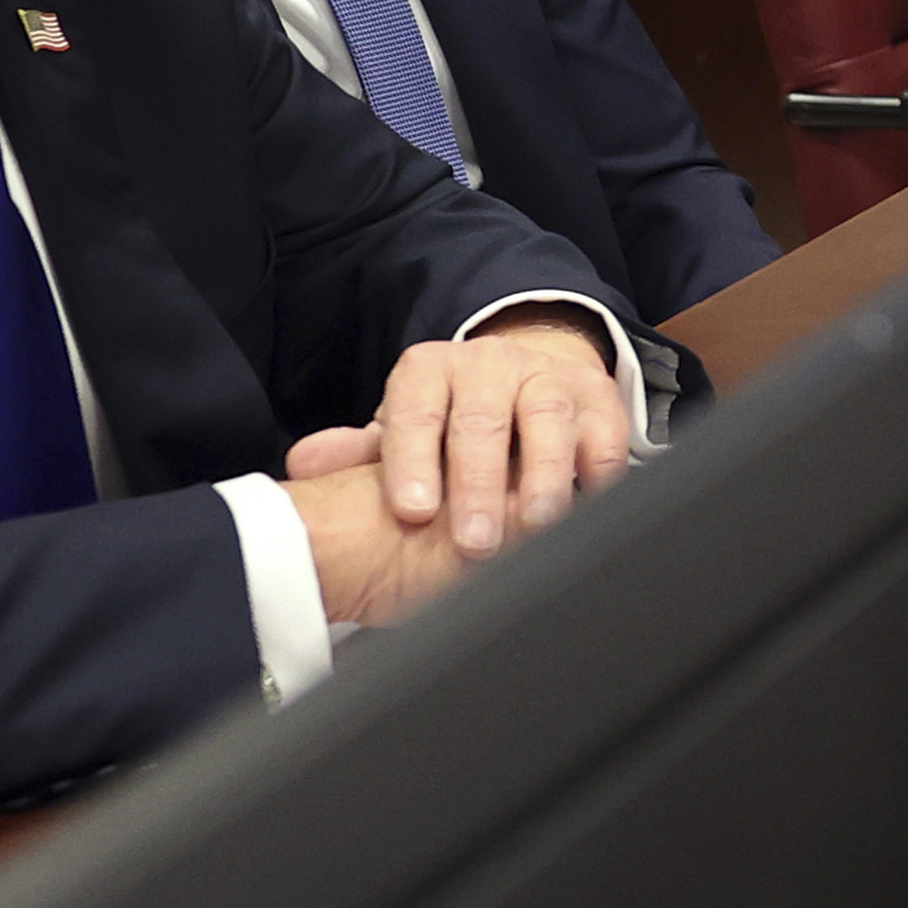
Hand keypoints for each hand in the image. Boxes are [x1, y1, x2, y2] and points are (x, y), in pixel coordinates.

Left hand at [287, 311, 633, 626]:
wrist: (526, 378)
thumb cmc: (453, 420)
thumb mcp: (404, 430)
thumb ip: (358, 453)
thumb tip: (304, 465)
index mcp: (430, 371)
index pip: (415, 411)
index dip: (413, 462)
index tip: (412, 511)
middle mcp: (489, 366)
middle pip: (482, 420)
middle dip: (478, 484)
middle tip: (474, 542)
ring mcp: (548, 379)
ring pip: (547, 422)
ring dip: (542, 478)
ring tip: (536, 525)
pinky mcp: (599, 400)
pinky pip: (603, 435)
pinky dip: (598, 474)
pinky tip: (588, 508)